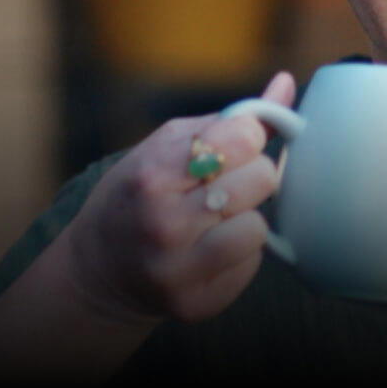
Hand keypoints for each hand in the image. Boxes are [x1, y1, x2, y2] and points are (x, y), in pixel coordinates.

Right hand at [63, 71, 296, 325]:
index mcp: (154, 174)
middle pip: (262, 178)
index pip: (244, 137)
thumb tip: (287, 83)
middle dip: (251, 175)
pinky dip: (239, 252)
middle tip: (225, 183)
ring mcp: (179, 270)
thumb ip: (231, 117)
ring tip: (218, 217)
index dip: (247, 137)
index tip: (234, 144)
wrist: (99, 268)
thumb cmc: (140, 192)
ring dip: (247, 217)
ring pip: (260, 226)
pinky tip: (210, 248)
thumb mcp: (168, 144)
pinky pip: (251, 263)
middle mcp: (164, 224)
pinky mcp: (196, 304)